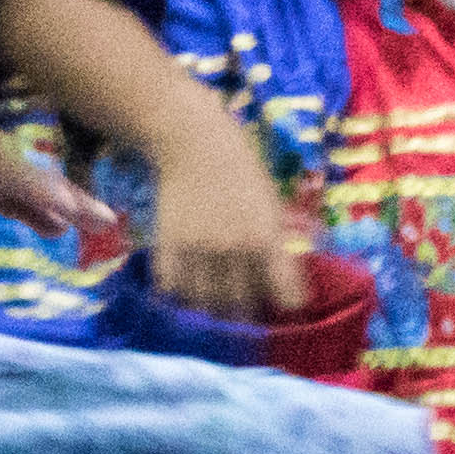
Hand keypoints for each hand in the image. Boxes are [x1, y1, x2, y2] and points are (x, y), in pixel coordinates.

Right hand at [145, 133, 310, 318]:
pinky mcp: (168, 245)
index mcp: (266, 239)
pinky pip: (171, 287)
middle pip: (242, 306)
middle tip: (245, 300)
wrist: (195, 145)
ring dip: (212, 306)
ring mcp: (197, 250)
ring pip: (205, 304)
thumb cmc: (242, 173)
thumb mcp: (272, 208)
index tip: (282, 301)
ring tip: (215, 296)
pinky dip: (179, 291)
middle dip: (246, 309)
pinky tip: (186, 283)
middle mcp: (233, 250)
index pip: (286, 297)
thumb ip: (276, 248)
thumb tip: (282, 288)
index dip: (286, 304)